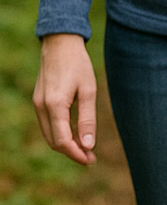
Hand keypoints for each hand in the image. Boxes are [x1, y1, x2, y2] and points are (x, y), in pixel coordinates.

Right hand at [33, 34, 97, 165]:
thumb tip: (88, 145)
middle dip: (72, 153)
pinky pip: (48, 125)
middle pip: (54, 142)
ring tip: (86, 149)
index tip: (91, 160)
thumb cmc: (78, 65)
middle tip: (91, 159)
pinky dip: (60, 134)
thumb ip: (88, 119)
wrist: (60, 43)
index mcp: (55, 105)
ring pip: (49, 135)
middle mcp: (41, 107)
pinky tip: (76, 134)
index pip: (62, 141)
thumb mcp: (89, 91)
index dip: (76, 154)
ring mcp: (37, 104)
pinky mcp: (39, 101)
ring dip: (66, 145)